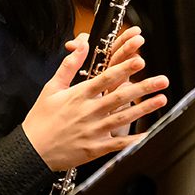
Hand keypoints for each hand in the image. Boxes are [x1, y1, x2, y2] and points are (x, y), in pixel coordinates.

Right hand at [21, 27, 169, 172]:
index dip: (124, 69)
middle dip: (143, 87)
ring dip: (145, 108)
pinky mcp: (95, 148)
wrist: (32, 150)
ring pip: (123, 117)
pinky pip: (118, 143)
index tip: (140, 60)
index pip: (106, 78)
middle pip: (120, 96)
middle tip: (162, 80)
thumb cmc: (41, 119)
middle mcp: (88, 112)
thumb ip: (69, 66)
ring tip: (162, 99)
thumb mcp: (51, 88)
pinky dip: (134, 139)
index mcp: (78, 95)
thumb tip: (80, 44)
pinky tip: (148, 133)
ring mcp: (93, 131)